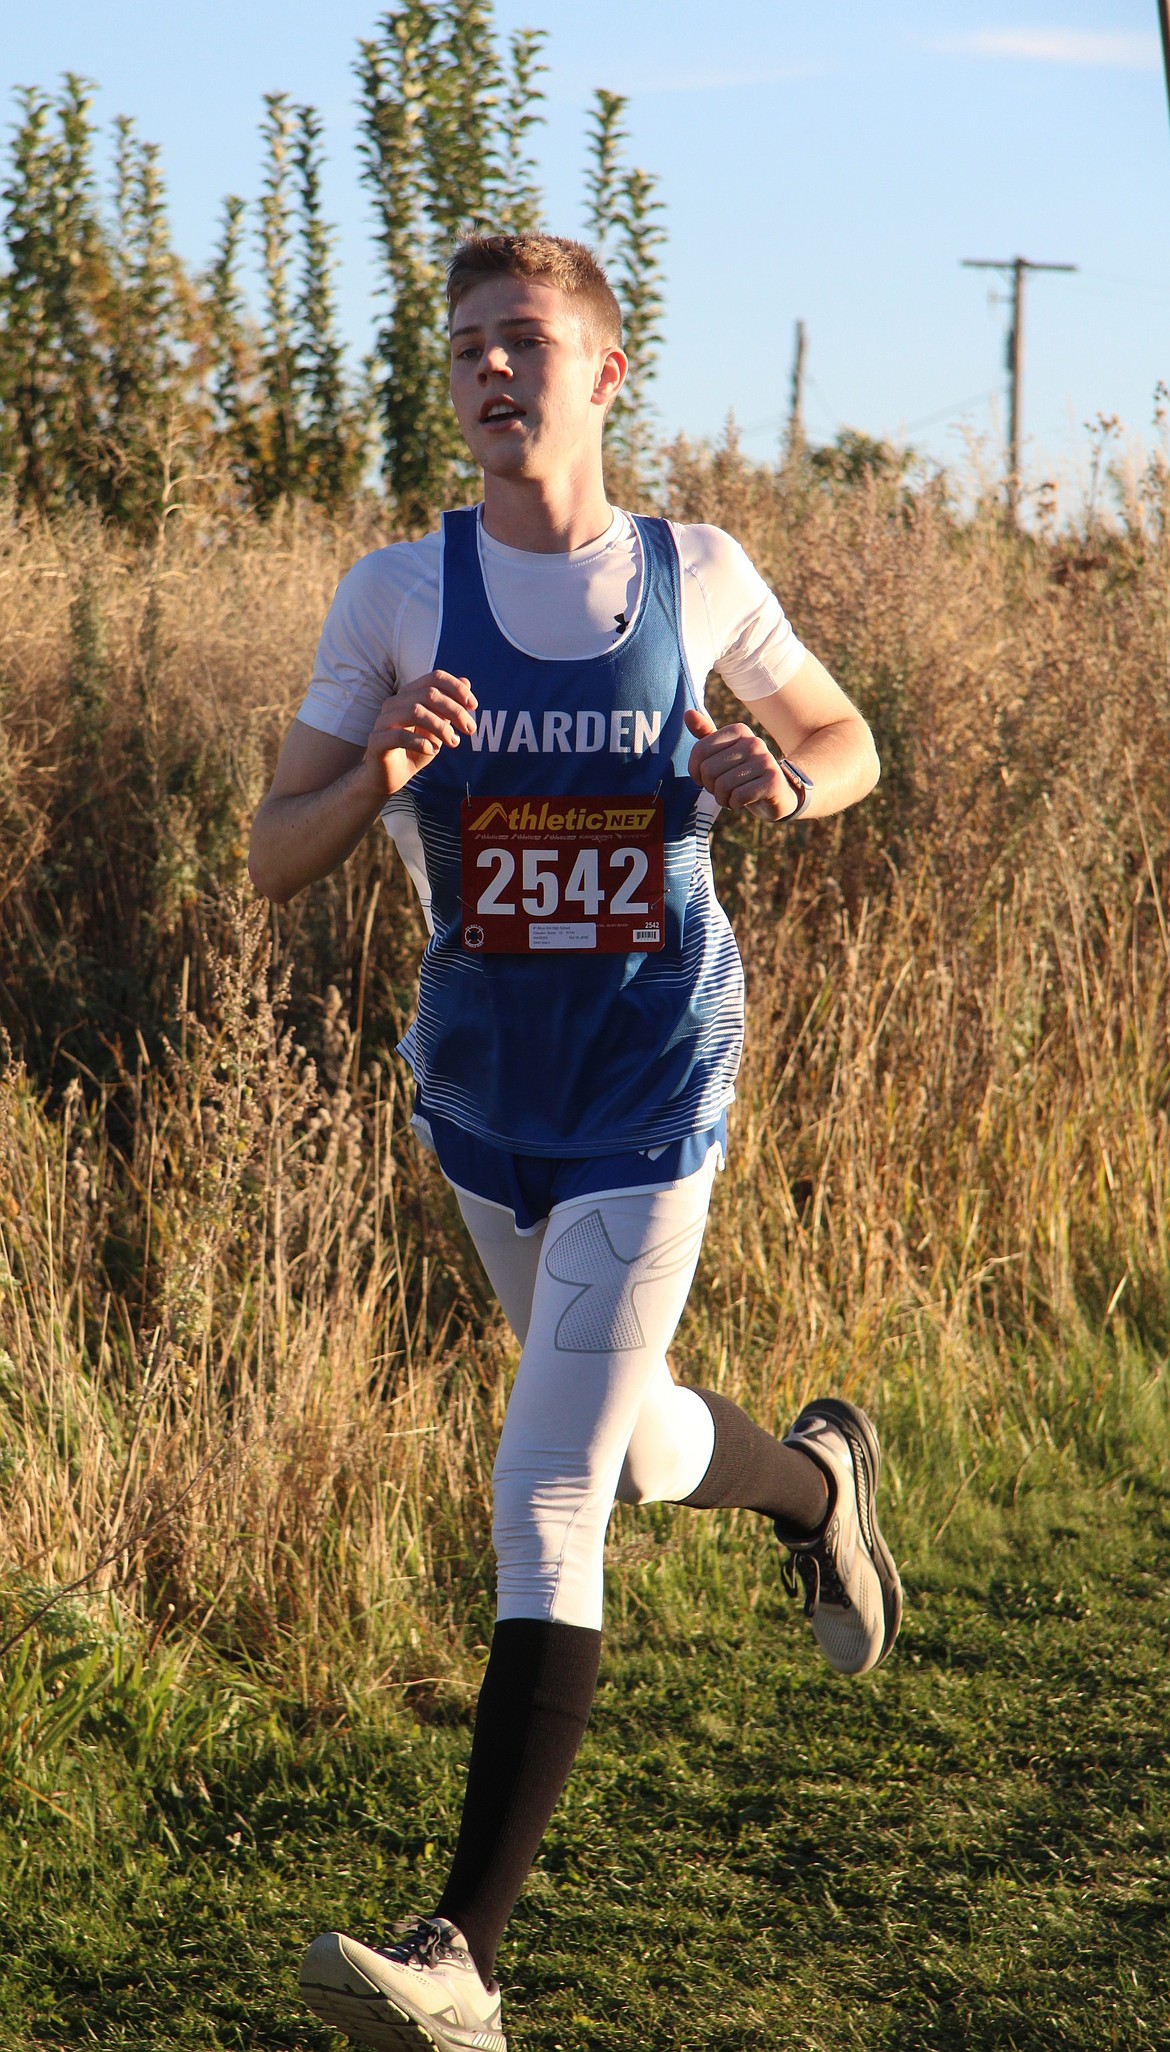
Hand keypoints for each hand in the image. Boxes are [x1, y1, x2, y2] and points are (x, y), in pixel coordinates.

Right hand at [364, 670, 477, 798]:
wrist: (390, 777)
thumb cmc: (415, 750)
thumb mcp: (438, 728)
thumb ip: (449, 707)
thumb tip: (466, 681)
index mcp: (409, 695)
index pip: (434, 678)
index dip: (457, 689)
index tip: (473, 706)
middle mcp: (394, 702)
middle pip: (429, 694)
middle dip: (455, 711)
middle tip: (470, 729)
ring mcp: (383, 720)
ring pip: (415, 711)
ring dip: (441, 727)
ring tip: (453, 742)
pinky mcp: (376, 740)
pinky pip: (400, 736)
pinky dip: (421, 743)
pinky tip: (432, 750)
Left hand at [684, 707, 798, 819]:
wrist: (778, 794)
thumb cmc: (744, 774)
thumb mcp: (724, 753)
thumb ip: (705, 735)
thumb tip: (687, 713)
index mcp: (739, 731)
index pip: (699, 750)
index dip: (695, 771)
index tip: (705, 778)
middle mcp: (753, 742)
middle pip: (709, 770)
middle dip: (711, 787)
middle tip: (723, 789)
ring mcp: (765, 761)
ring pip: (722, 785)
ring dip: (723, 798)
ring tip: (733, 796)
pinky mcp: (772, 781)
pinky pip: (738, 797)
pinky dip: (735, 804)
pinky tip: (744, 802)